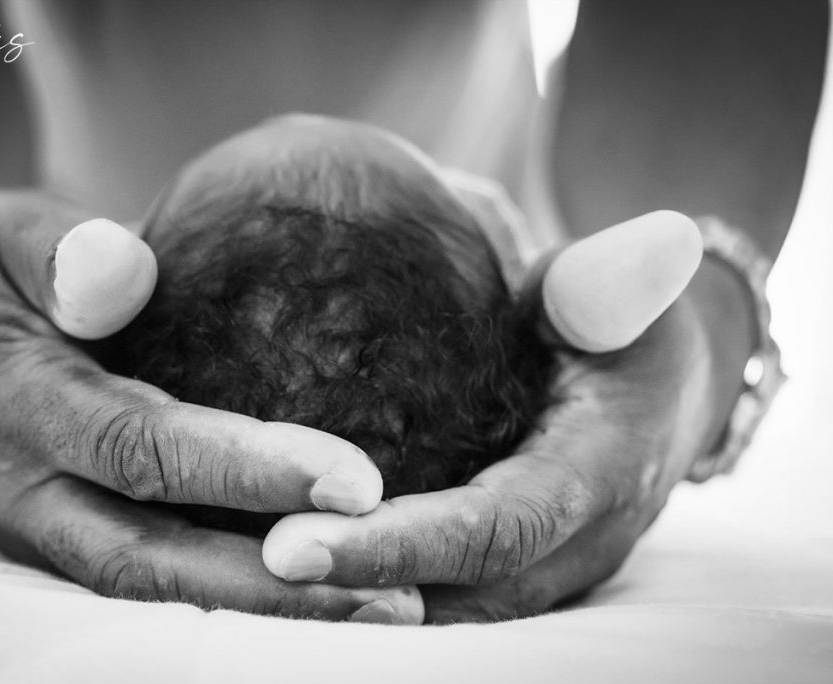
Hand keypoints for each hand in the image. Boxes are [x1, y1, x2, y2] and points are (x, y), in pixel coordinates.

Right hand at [0, 189, 422, 622]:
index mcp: (14, 410)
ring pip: (157, 589)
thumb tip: (125, 274)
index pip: (144, 451)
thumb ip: (56, 252)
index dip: (247, 472)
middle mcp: (25, 493)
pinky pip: (154, 576)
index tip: (356, 483)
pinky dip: (235, 593)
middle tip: (392, 597)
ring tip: (382, 608)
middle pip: (154, 560)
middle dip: (273, 586)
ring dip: (267, 606)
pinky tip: (319, 589)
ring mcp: (44, 527)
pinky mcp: (69, 534)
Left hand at [259, 213, 749, 621]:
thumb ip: (602, 284)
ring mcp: (553, 567)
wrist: (672, 389)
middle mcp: (577, 544)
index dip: (399, 544)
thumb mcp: (623, 292)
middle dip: (357, 588)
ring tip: (261, 575)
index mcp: (597, 475)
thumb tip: (585, 278)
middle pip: (462, 592)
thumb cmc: (631, 327)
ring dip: (363, 604)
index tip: (294, 543)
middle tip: (257, 564)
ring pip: (455, 612)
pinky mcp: (526, 568)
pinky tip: (311, 569)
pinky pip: (454, 597)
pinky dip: (383, 594)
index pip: (494, 529)